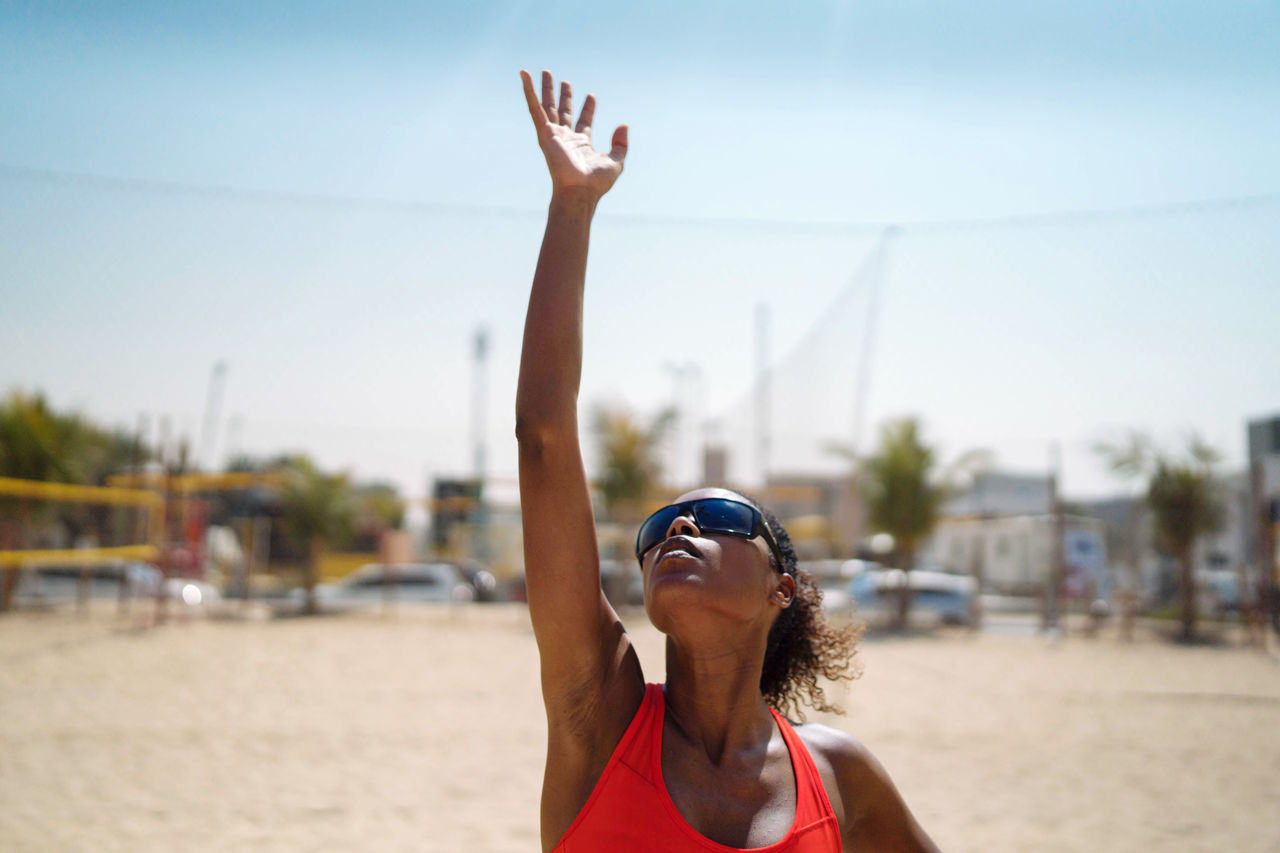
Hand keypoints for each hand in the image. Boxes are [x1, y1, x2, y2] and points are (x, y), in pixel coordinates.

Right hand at [520, 69, 627, 200]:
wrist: (580, 191)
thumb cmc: (596, 183)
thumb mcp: (616, 161)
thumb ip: (621, 144)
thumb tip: (623, 125)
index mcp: (581, 144)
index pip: (583, 122)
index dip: (587, 109)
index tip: (591, 96)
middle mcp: (565, 138)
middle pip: (563, 112)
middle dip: (563, 96)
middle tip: (563, 81)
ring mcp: (553, 135)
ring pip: (547, 107)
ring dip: (545, 90)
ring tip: (545, 72)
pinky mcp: (544, 133)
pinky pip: (534, 108)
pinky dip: (528, 91)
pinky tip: (524, 76)